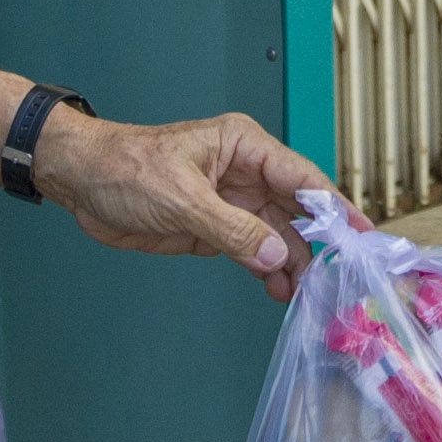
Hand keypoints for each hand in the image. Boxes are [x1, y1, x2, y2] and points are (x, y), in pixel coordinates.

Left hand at [35, 110, 323, 301]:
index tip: (362, 234)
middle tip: (340, 278)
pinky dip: (267, 271)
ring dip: (293, 263)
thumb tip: (277, 256)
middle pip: (296, 210)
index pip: (302, 178)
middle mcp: (245, 173)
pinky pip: (252, 251)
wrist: (79, 182)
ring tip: (308, 294)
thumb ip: (232, 229)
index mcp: (244, 147)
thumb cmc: (124, 168)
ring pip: (277, 236)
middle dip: (319, 243)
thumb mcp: (181, 198)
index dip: (335, 207)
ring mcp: (231, 203)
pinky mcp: (214, 229)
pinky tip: (279, 291)